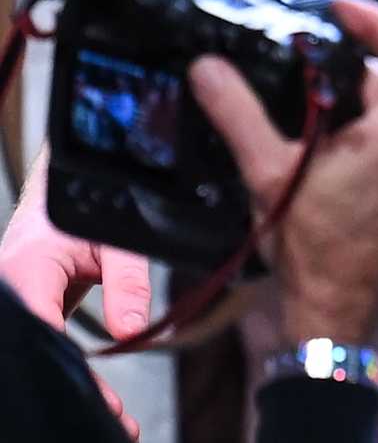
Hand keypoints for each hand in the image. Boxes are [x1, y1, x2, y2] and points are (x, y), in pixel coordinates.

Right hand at [0, 154, 149, 438]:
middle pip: (36, 357)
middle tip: (116, 422)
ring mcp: (13, 309)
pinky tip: (95, 397)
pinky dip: (67, 374)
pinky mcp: (23, 316)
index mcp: (24, 274)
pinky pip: (43, 348)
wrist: (55, 189)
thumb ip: (127, 279)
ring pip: (37, 356)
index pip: (44, 334)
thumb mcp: (115, 237)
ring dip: (71, 388)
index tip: (104, 404)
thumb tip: (132, 332)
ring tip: (112, 418)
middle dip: (73, 393)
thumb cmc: (80, 205)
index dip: (74, 375)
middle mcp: (10, 297)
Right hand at [188, 0, 377, 343]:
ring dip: (356, 100)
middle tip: (308, 67)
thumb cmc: (310, 247)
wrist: (338, 315)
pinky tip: (326, 144)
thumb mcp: (268, 173)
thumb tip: (207, 69)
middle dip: (353, 67)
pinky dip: (366, 127)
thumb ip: (238, 115)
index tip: (342, 9)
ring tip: (308, 110)